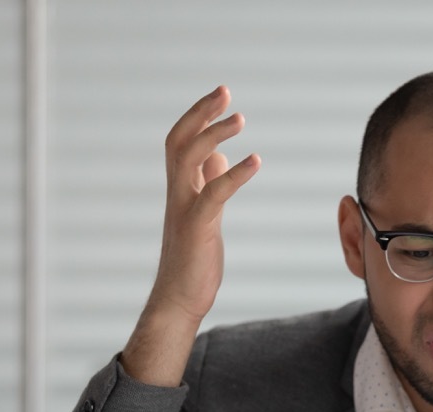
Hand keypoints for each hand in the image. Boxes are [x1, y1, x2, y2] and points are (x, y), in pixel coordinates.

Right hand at [121, 87, 259, 386]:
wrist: (179, 300)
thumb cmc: (194, 260)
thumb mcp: (204, 215)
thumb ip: (208, 184)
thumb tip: (221, 157)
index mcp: (180, 190)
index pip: (180, 142)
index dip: (197, 116)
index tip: (220, 95)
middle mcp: (177, 195)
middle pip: (178, 141)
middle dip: (200, 113)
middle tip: (225, 91)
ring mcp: (184, 211)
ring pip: (188, 160)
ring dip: (214, 135)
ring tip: (239, 118)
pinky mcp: (197, 230)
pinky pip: (214, 194)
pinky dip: (234, 174)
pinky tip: (255, 161)